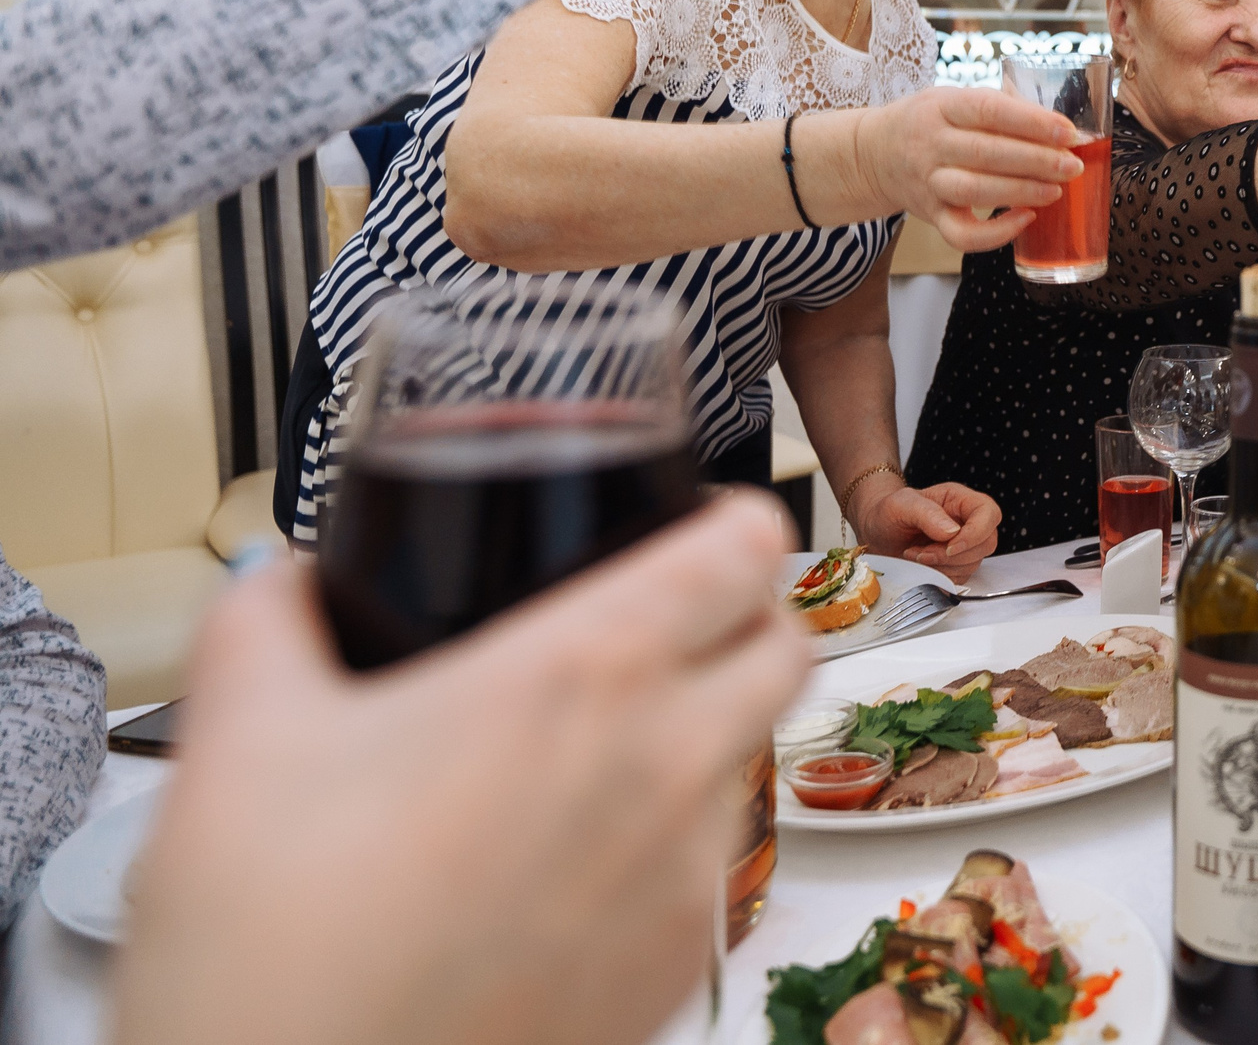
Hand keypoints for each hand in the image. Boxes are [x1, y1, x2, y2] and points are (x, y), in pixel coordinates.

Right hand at [115, 492, 806, 1044]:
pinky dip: (665, 849)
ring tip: (595, 756)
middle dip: (747, 619)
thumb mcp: (240, 739)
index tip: (701, 521)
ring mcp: (687, 875)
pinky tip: (571, 866)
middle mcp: (666, 765)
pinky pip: (707, 874)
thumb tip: (280, 582)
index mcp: (583, 674)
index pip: (746, 549)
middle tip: (675, 622)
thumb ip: (271, 619)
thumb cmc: (278, 945)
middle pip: (785, 649)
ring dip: (704, 739)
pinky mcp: (680, 970)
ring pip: (748, 762)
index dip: (735, 519)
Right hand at [832, 86, 1084, 250]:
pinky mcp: (931, 215)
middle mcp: (931, 144)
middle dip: (1036, 160)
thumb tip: (1060, 125)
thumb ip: (999, 107)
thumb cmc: (931, 123)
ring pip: (974, 191)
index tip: (1067, 131)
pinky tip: (1025, 220)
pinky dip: (995, 234)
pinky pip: (961, 234)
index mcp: (942, 107)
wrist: (875, 154)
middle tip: (1072, 165)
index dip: (1031, 121)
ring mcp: (928, 182)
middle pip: (986, 153)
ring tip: (1056, 191)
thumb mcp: (954, 99)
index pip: (988, 110)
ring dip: (1020, 192)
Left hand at [853, 476, 1002, 574]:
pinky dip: (940, 577)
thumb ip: (927, 514)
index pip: (989, 514)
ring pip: (974, 564)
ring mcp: (964, 545)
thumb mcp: (901, 505)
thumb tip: (952, 531)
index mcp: (960, 500)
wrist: (877, 532)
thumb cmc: (889, 512)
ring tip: (916, 556)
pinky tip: (921, 566)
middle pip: (986, 543)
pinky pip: (960, 578)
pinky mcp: (956, 565)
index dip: (976, 533)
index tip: (950, 547)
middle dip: (953, 556)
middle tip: (923, 553)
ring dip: (943, 567)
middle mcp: (967, 522)